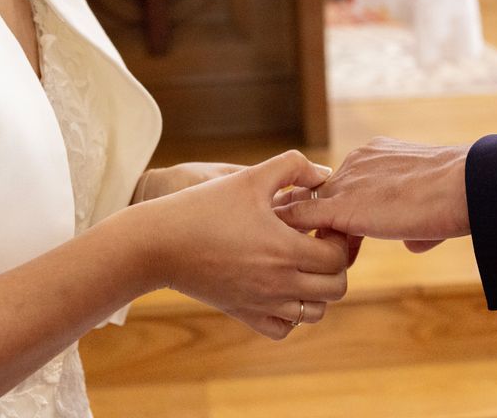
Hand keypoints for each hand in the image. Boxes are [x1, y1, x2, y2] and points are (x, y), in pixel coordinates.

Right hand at [125, 150, 348, 339]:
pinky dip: (291, 313)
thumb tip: (323, 175)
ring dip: (318, 290)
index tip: (323, 224)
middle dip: (335, 264)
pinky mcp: (243, 314)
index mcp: (284, 250)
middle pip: (335, 288)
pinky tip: (280, 288)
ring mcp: (262, 303)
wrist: (157, 244)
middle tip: (317, 243)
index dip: (338, 238)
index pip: (338, 257)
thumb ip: (292, 167)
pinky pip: (283, 329)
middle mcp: (278, 284)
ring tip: (302, 265)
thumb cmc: (203, 207)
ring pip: (315, 313)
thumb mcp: (249, 177)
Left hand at [274, 137, 470, 249]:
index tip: (351, 237)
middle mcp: (356, 163)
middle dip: (324, 221)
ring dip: (304, 229)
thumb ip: (414, 226)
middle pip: (327, 194)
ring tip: (296, 252)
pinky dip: (294, 229)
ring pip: (309, 204)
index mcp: (377, 156)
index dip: (349, 212)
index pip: (350, 185)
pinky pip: (302, 216)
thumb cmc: (457, 198)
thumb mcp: (431, 210)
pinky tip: (288, 248)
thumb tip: (413, 244)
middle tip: (319, 247)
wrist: (463, 186)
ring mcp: (345, 183)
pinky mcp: (339, 206)